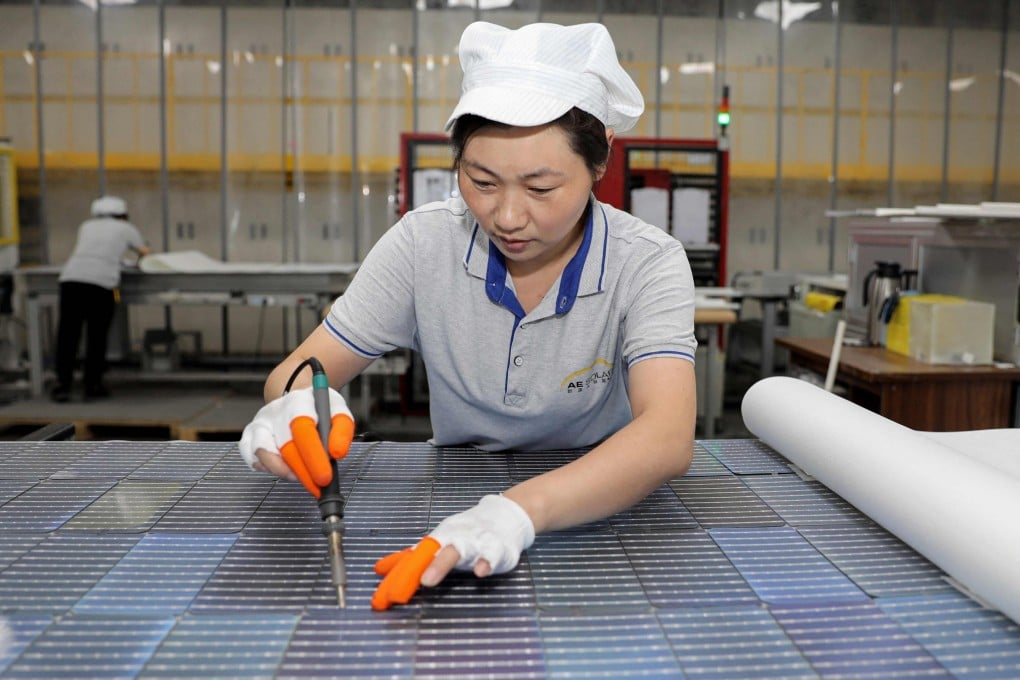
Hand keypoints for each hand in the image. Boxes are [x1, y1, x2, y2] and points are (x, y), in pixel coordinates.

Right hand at [238, 387, 354, 496]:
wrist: (297, 402)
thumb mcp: (337, 411)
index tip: (325, 476)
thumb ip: (341, 430)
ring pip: (263, 454)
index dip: (313, 455)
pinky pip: (253, 460)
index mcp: (298, 401)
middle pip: (284, 445)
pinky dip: (270, 470)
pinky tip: (287, 471)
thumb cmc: (319, 410)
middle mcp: (275, 411)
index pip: (302, 427)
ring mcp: (259, 425)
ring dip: (285, 471)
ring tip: (303, 477)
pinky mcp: (248, 438)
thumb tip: (336, 453)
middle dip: (303, 471)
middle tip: (319, 485)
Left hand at [371, 494, 534, 609]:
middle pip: (429, 552)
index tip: (380, 598)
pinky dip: (485, 562)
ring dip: (440, 565)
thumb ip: (414, 556)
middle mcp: (452, 539)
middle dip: (408, 570)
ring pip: (455, 552)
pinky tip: (480, 572)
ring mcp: (473, 542)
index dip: (396, 577)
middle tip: (394, 591)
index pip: (412, 558)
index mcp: (438, 539)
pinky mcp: (496, 547)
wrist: (504, 515)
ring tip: (427, 581)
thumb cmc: (468, 532)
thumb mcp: (440, 541)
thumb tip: (381, 567)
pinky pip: (491, 555)